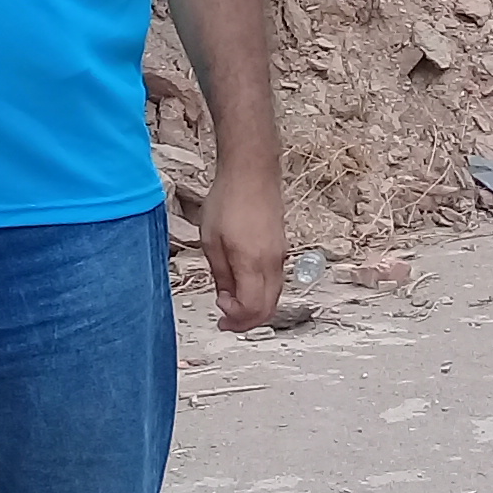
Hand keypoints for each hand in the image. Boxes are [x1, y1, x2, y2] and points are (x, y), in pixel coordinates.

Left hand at [197, 163, 286, 332]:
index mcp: (253, 263)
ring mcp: (280, 256)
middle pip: (268, 308)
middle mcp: (273, 263)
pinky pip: (275, 281)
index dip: (236, 319)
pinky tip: (243, 284)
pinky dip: (261, 292)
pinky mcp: (281, 248)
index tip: (219, 311)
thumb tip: (227, 297)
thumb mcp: (211, 241)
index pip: (253, 309)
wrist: (252, 172)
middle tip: (225, 319)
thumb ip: (221, 274)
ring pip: (274, 297)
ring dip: (255, 307)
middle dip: (246, 321)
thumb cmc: (229, 200)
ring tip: (231, 302)